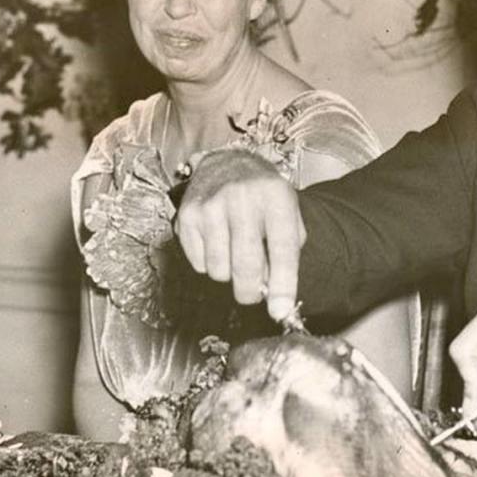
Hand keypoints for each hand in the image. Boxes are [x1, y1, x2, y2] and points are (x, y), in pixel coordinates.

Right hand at [174, 148, 305, 316]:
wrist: (228, 164)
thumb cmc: (264, 197)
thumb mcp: (289, 213)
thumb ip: (287, 253)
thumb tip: (275, 296)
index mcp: (276, 197)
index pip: (283, 249)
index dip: (282, 285)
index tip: (281, 311)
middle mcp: (243, 198)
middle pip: (246, 266)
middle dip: (251, 292)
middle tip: (253, 295)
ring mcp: (211, 206)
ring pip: (220, 270)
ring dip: (229, 274)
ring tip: (234, 254)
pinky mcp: (187, 215)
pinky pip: (199, 264)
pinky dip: (209, 264)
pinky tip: (217, 243)